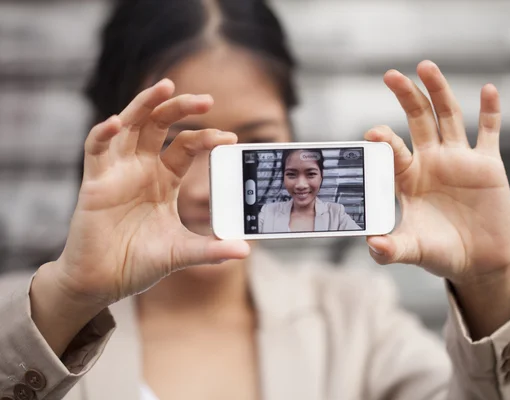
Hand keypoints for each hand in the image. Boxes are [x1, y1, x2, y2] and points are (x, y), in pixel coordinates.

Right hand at [38, 79, 249, 309]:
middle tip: (207, 100)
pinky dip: (102, 133)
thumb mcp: (181, 253)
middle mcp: (142, 169)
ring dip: (144, 104)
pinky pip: (95, 149)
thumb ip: (211, 250)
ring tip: (165, 87)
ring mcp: (117, 172)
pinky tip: (115, 123)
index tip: (230, 139)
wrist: (103, 282)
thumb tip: (245, 250)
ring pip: (129, 126)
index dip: (206, 138)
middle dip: (181, 108)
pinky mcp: (94, 183)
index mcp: (164, 180)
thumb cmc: (139, 263)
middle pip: (160, 126)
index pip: (186, 146)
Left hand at [365, 61, 509, 285]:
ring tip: (426, 66)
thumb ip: (392, 249)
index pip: (394, 151)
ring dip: (439, 91)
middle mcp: (431, 162)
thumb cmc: (441, 253)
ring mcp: (459, 160)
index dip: (385, 140)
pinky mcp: (488, 165)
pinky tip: (488, 89)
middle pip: (418, 120)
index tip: (372, 132)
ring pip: (449, 117)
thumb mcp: (414, 250)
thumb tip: (373, 246)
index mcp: (409, 178)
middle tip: (391, 75)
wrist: (478, 261)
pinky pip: (489, 132)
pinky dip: (491, 111)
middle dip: (406, 97)